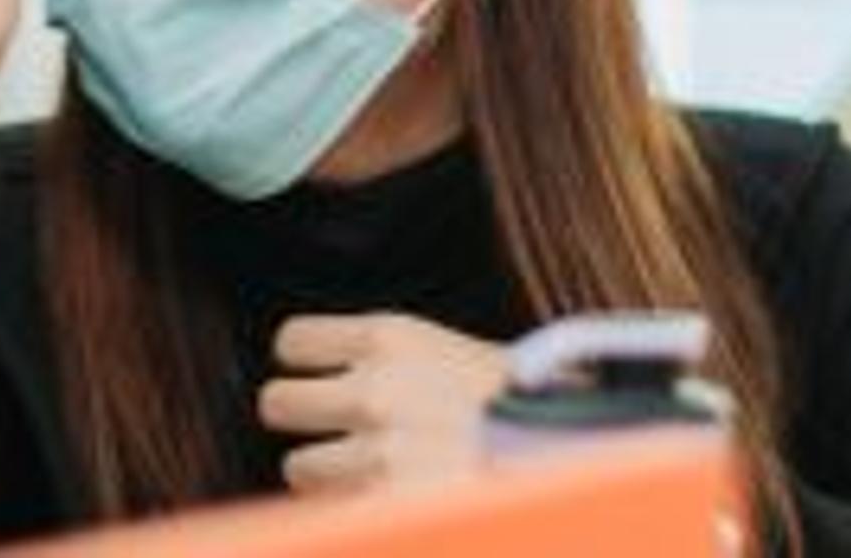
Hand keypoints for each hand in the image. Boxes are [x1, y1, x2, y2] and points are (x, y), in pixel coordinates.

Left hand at [257, 313, 508, 497]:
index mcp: (393, 338)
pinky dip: (354, 511)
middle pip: (276, 403)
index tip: (324, 379)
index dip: (306, 366)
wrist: (574, 463)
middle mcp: (376, 390)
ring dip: (331, 478)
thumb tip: (317, 382)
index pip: (291, 342)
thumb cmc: (519, 413)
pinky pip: (329, 512)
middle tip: (343, 435)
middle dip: (305, 423)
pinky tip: (394, 500)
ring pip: (297, 469)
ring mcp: (378, 454)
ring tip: (383, 477)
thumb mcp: (450, 357)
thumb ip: (383, 362)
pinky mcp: (384, 506)